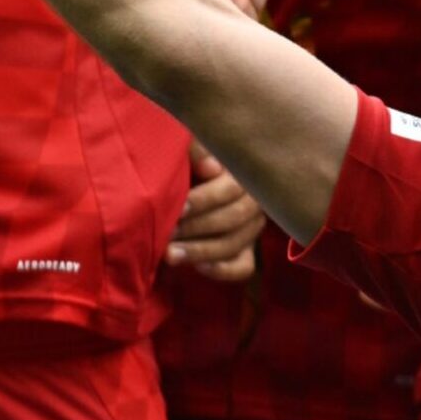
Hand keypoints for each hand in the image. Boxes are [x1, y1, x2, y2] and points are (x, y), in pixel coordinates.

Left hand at [169, 141, 264, 280]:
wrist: (185, 185)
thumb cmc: (186, 164)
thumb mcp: (189, 149)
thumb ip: (197, 150)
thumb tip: (212, 168)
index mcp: (242, 174)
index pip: (232, 190)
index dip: (204, 200)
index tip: (178, 207)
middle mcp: (253, 202)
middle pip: (234, 218)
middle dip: (197, 227)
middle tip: (167, 233)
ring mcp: (251, 230)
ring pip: (235, 243)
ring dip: (202, 251)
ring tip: (170, 255)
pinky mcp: (245, 253)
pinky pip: (243, 267)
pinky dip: (222, 270)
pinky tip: (198, 267)